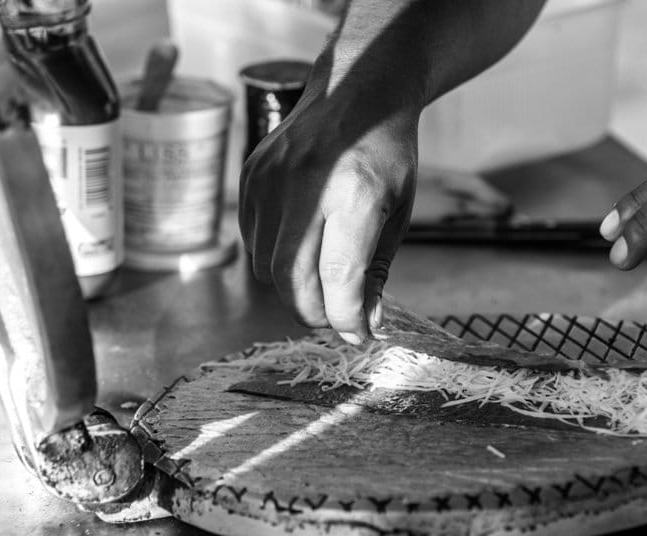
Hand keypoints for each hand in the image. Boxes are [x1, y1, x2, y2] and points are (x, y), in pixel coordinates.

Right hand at [239, 83, 418, 343]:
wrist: (356, 91)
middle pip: (293, 280)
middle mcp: (305, 185)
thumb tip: (364, 322)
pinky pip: (252, 242)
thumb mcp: (397, 212)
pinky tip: (300, 245)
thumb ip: (377, 270)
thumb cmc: (385, 154)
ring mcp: (270, 180)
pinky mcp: (249, 178)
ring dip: (293, 287)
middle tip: (335, 317)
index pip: (339, 279)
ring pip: (267, 268)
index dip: (346, 318)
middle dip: (314, 313)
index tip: (358, 333)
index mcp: (354, 194)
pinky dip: (274, 259)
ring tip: (321, 279)